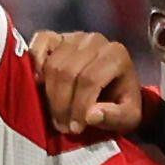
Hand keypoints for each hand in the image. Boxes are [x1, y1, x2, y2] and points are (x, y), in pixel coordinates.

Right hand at [28, 30, 142, 138]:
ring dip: (50, 94)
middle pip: (68, 72)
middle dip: (62, 104)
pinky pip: (40, 43)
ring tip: (56, 115)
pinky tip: (40, 84)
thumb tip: (91, 116)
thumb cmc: (120, 102)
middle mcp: (96, 41)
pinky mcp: (56, 36)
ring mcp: (74, 36)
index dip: (79, 106)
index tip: (75, 128)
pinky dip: (36, 62)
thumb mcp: (128, 117)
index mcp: (116, 55)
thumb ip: (115, 117)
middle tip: (62, 125)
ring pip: (53, 64)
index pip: (90, 80)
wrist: (113, 87)